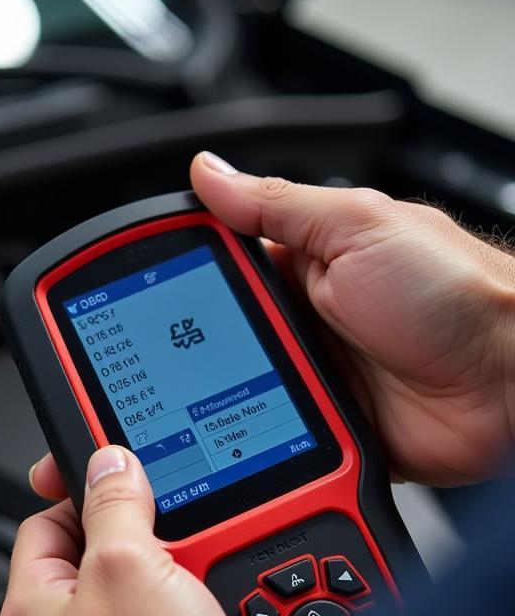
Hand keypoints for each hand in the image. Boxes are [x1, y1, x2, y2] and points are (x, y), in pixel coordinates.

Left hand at [0, 445, 250, 615]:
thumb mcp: (132, 569)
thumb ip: (115, 508)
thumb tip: (107, 463)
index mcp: (34, 607)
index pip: (45, 524)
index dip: (82, 494)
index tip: (115, 479)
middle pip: (93, 574)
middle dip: (141, 555)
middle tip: (183, 548)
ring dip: (168, 606)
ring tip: (207, 603)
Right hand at [190, 151, 514, 486]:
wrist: (510, 383)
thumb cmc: (457, 293)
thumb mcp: (359, 226)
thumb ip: (278, 204)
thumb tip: (210, 174)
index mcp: (305, 262)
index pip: (220, 265)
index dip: (180, 277)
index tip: (138, 291)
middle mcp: (303, 319)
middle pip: (219, 335)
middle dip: (192, 349)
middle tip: (158, 365)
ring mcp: (312, 374)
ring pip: (235, 389)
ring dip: (216, 398)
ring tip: (185, 408)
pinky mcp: (322, 424)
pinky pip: (268, 433)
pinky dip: (248, 439)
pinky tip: (227, 441)